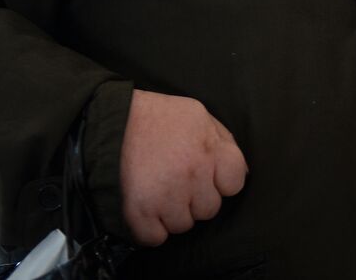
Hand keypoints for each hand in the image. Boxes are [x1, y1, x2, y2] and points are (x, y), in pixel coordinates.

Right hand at [119, 89, 248, 245]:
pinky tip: (147, 208)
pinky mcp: (140, 211)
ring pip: (184, 225)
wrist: (113, 120)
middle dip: (196, 199)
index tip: (207, 176)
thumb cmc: (160, 117)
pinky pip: (155, 238)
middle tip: (178, 181)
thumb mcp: (200, 117)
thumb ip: (225, 143)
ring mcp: (167, 195)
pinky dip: (151, 229)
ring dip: (173, 213)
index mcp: (212, 151)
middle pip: (209, 209)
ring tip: (160, 190)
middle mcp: (193, 175)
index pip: (235, 184)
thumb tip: (243, 174)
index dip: (222, 182)